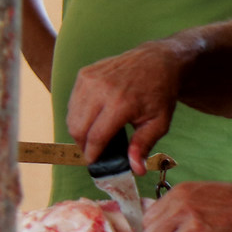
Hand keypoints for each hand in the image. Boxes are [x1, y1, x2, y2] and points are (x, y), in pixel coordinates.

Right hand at [67, 40, 186, 167]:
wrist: (157, 61)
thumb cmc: (160, 93)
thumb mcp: (159, 122)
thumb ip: (143, 146)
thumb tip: (136, 170)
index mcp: (121, 103)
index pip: (96, 137)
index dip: (92, 154)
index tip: (93, 162)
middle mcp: (102, 89)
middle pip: (78, 128)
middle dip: (82, 144)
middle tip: (93, 150)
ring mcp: (91, 79)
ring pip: (71, 115)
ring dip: (79, 130)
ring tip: (94, 135)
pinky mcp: (85, 73)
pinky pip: (73, 101)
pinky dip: (79, 114)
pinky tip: (94, 117)